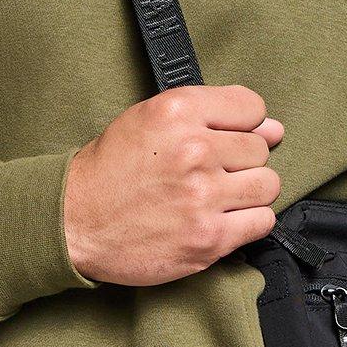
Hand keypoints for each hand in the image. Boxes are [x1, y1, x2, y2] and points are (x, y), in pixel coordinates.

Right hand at [63, 85, 284, 286]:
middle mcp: (194, 150)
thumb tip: (273, 128)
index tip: (229, 137)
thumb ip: (210, 116)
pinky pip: (262, 222)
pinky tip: (222, 218)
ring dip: (249, 192)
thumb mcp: (148, 119)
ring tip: (219, 196)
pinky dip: (248, 222)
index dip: (244, 123)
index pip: (251, 108)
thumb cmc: (110, 169)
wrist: (73, 221)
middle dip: (241, 160)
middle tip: (211, 173)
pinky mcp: (208, 238)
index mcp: (178, 111)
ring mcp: (203, 197)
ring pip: (268, 185)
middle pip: (259, 148)